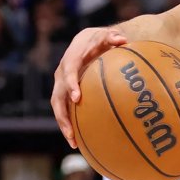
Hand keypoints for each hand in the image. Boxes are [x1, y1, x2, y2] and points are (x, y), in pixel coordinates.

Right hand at [50, 27, 127, 147]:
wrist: (86, 41)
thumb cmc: (99, 40)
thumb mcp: (105, 36)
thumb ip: (113, 37)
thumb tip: (122, 39)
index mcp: (70, 60)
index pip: (68, 73)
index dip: (71, 85)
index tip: (77, 98)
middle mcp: (61, 74)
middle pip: (57, 97)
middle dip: (63, 115)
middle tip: (71, 131)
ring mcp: (61, 85)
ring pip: (58, 108)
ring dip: (64, 125)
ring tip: (74, 142)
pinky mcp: (64, 93)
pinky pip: (65, 110)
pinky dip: (70, 124)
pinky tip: (80, 140)